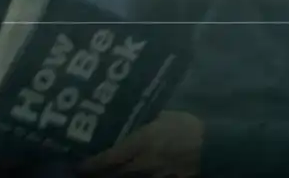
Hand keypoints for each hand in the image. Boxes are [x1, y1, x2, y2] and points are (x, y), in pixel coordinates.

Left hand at [80, 111, 203, 177]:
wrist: (212, 148)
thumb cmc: (187, 127)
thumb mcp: (164, 116)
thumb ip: (146, 120)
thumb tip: (132, 118)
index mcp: (140, 143)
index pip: (107, 158)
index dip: (89, 164)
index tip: (77, 164)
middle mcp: (140, 163)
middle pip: (111, 174)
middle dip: (96, 174)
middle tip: (83, 171)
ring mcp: (151, 177)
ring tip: (102, 174)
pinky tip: (129, 176)